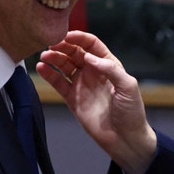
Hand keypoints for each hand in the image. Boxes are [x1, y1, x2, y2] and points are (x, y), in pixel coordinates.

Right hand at [37, 30, 156, 173]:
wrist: (125, 138)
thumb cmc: (132, 111)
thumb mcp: (128, 86)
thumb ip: (110, 69)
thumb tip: (89, 57)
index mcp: (108, 65)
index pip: (92, 45)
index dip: (80, 38)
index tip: (67, 35)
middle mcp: (93, 72)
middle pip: (75, 52)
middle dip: (63, 46)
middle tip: (52, 43)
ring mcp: (82, 84)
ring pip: (64, 65)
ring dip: (54, 58)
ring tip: (45, 55)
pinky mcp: (73, 99)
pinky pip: (59, 83)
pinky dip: (49, 74)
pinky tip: (41, 67)